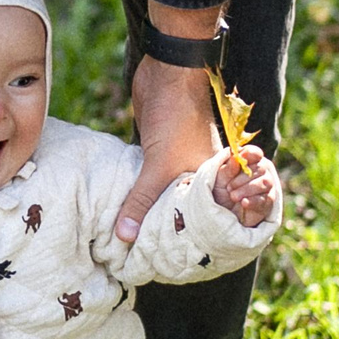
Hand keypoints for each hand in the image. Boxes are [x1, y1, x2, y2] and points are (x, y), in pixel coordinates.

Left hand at [115, 3, 228, 242]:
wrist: (167, 71)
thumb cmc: (177, 114)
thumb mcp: (158, 164)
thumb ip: (142, 199)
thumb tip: (125, 236)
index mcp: (214, 179)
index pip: (209, 220)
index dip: (193, 241)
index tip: (171, 266)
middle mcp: (200, 175)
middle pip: (183, 212)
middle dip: (166, 232)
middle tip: (146, 262)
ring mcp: (179, 164)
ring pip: (163, 198)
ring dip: (148, 214)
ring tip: (132, 246)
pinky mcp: (159, 154)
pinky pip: (149, 183)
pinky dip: (139, 197)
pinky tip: (125, 215)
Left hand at [212, 152, 279, 227]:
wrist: (221, 214)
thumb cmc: (220, 192)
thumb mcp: (218, 179)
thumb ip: (227, 168)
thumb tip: (236, 157)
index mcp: (248, 162)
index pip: (255, 153)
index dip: (250, 154)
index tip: (241, 158)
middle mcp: (260, 172)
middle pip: (260, 167)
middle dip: (243, 178)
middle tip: (229, 187)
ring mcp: (265, 187)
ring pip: (265, 182)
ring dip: (247, 189)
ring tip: (233, 196)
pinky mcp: (267, 203)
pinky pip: (266, 199)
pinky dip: (253, 201)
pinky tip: (244, 203)